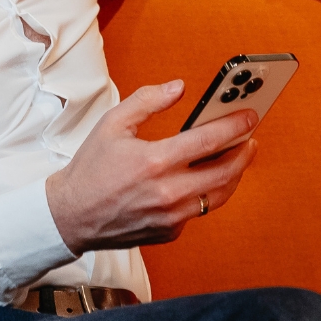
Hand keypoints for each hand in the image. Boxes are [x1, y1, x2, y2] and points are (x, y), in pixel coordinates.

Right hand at [45, 80, 258, 252]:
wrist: (70, 216)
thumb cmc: (90, 169)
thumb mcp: (112, 124)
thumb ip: (147, 101)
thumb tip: (179, 87)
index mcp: (153, 161)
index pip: (208, 141)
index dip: (235, 126)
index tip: (250, 116)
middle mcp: (166, 192)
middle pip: (225, 172)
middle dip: (244, 152)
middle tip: (250, 138)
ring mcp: (170, 217)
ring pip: (218, 195)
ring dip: (233, 174)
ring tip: (236, 157)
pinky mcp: (169, 232)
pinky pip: (198, 210)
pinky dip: (205, 193)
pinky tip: (203, 178)